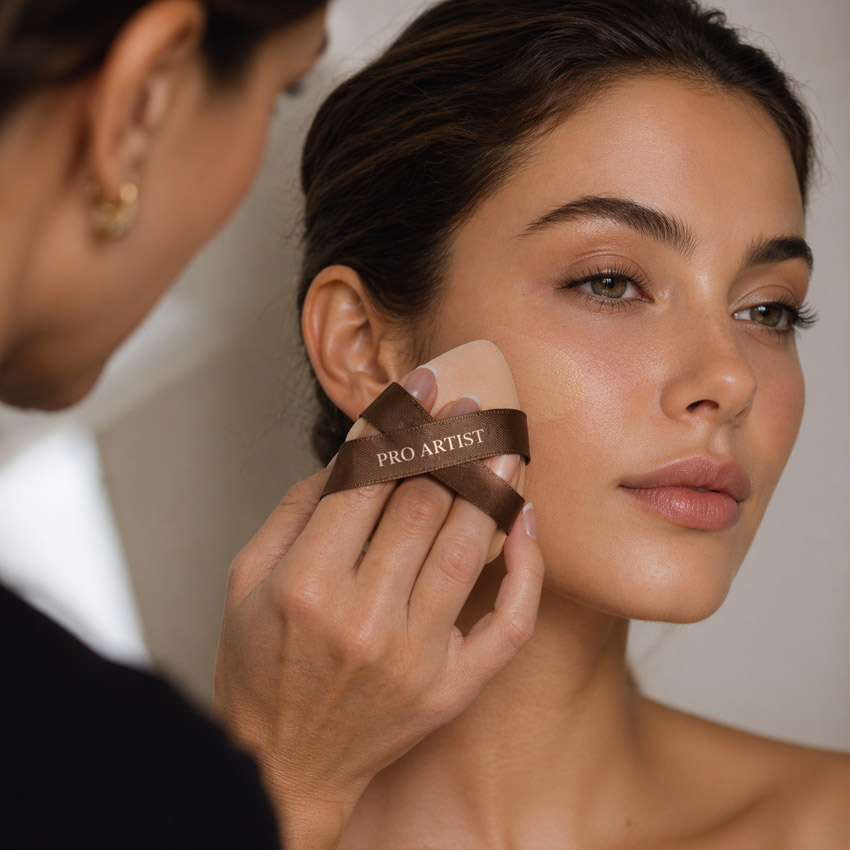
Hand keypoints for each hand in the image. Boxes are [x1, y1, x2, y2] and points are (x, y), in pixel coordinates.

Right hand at [213, 367, 542, 849]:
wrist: (282, 764)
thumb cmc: (258, 668)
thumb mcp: (246, 579)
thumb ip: (296, 510)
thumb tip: (353, 457)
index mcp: (307, 583)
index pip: (365, 478)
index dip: (397, 421)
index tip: (421, 385)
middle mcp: (364, 617)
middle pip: (423, 501)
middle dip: (449, 439)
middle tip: (470, 403)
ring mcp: (415, 656)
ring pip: (466, 544)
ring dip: (491, 482)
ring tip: (504, 439)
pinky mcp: (451, 687)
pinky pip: (506, 621)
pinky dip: (525, 568)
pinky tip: (525, 519)